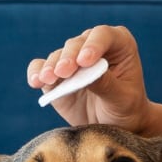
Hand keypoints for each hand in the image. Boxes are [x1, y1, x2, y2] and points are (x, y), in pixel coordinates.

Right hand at [27, 25, 151, 128]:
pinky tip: (35, 81)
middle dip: (68, 57)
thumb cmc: (126, 108)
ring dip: (51, 66)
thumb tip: (88, 71)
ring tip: (47, 79)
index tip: (85, 61)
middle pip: (77, 43)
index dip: (93, 45)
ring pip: (58, 55)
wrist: (114, 125)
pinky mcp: (56, 74)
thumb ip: (107, 84)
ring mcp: (73, 59)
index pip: (103, 36)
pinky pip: (41, 67)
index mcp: (119, 44)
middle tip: (63, 72)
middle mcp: (94, 46)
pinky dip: (36, 72)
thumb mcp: (123, 99)